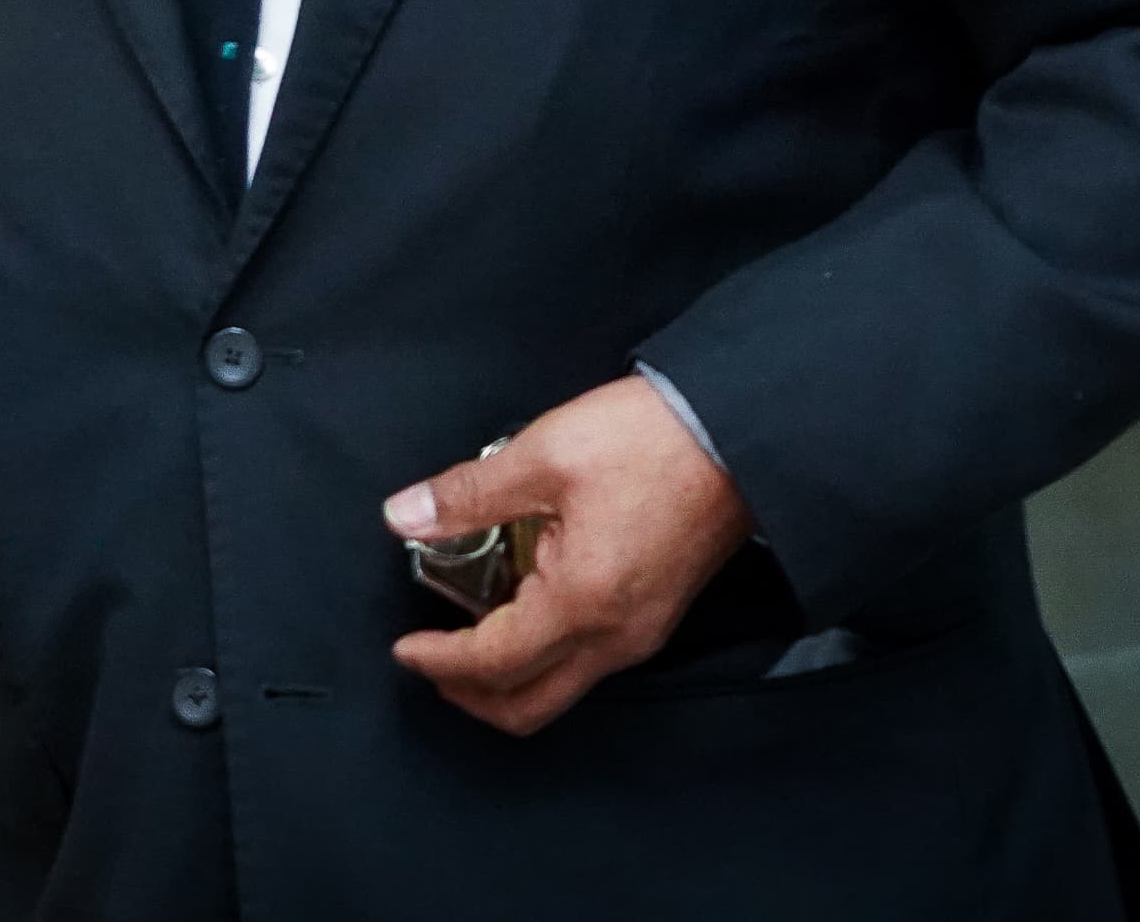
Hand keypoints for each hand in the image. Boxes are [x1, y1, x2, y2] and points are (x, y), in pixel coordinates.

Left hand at [382, 373, 753, 734]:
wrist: (737, 434)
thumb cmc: (648, 440)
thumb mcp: (544, 455)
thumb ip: (467, 494)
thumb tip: (402, 515)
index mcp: (581, 603)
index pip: (494, 663)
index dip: (439, 661)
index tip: (403, 647)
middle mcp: (616, 637)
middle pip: (529, 705)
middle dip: (469, 696)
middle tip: (428, 662)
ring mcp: (642, 633)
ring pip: (560, 689)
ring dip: (507, 678)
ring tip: (465, 636)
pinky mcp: (656, 616)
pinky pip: (588, 663)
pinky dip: (543, 656)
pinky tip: (520, 609)